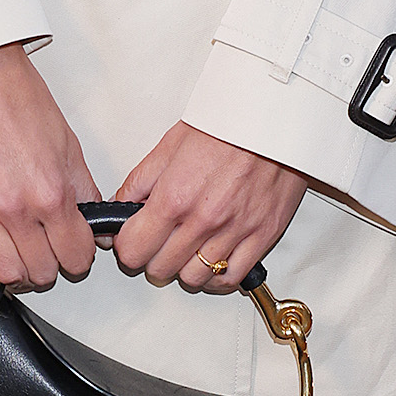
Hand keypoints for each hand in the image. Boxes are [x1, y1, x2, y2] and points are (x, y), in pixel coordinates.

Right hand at [0, 45, 98, 324]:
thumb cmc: (21, 102)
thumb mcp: (69, 146)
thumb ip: (86, 193)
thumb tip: (100, 230)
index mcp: (50, 193)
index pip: (77, 256)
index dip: (82, 254)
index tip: (78, 246)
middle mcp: (16, 210)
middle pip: (43, 271)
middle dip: (53, 264)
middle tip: (52, 247)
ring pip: (7, 274)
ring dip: (21, 273)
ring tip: (24, 256)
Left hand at [112, 122, 306, 292]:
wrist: (273, 116)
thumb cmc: (227, 125)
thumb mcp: (169, 145)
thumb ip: (140, 181)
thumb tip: (122, 205)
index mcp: (175, 196)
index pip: (133, 250)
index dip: (127, 247)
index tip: (132, 239)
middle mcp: (204, 218)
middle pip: (160, 269)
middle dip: (153, 258)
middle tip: (158, 243)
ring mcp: (235, 231)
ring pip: (194, 279)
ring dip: (184, 269)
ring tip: (186, 250)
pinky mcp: (262, 235)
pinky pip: (232, 277)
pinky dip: (217, 276)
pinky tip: (212, 261)